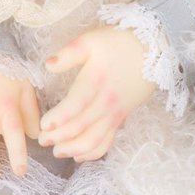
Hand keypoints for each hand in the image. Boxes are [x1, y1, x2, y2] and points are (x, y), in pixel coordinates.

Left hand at [38, 27, 156, 161]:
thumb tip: (48, 65)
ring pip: (94, 140)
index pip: (75, 105)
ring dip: (74, 149)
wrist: (152, 49)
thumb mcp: (91, 40)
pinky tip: (78, 155)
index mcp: (96, 81)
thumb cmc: (118, 42)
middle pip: (81, 126)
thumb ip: (69, 53)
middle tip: (42, 140)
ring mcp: (115, 113)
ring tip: (56, 150)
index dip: (59, 118)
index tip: (43, 125)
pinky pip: (108, 142)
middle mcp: (106, 102)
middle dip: (59, 137)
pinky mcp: (121, 118)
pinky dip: (93, 152)